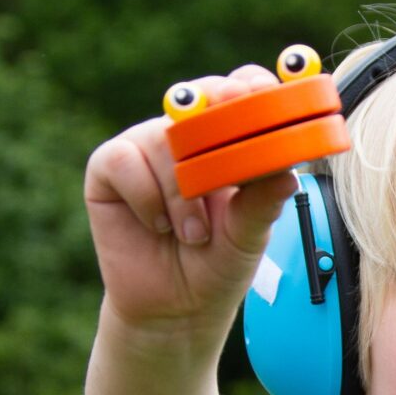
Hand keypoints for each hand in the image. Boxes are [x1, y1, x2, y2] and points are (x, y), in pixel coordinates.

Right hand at [84, 62, 303, 339]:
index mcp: (229, 138)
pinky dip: (147, 197)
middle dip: (219, 106)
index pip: (245, 92)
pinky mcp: (108, 166)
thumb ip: (263, 202)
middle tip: (233, 116)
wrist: (176, 308)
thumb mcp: (249, 235)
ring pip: (165, 137)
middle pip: (203, 95)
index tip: (271, 91)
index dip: (256, 87)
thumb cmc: (218, 262)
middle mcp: (187, 133)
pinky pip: (125, 159)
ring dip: (183, 192)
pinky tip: (158, 226)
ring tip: (195, 235)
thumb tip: (287, 171)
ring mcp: (146, 145)